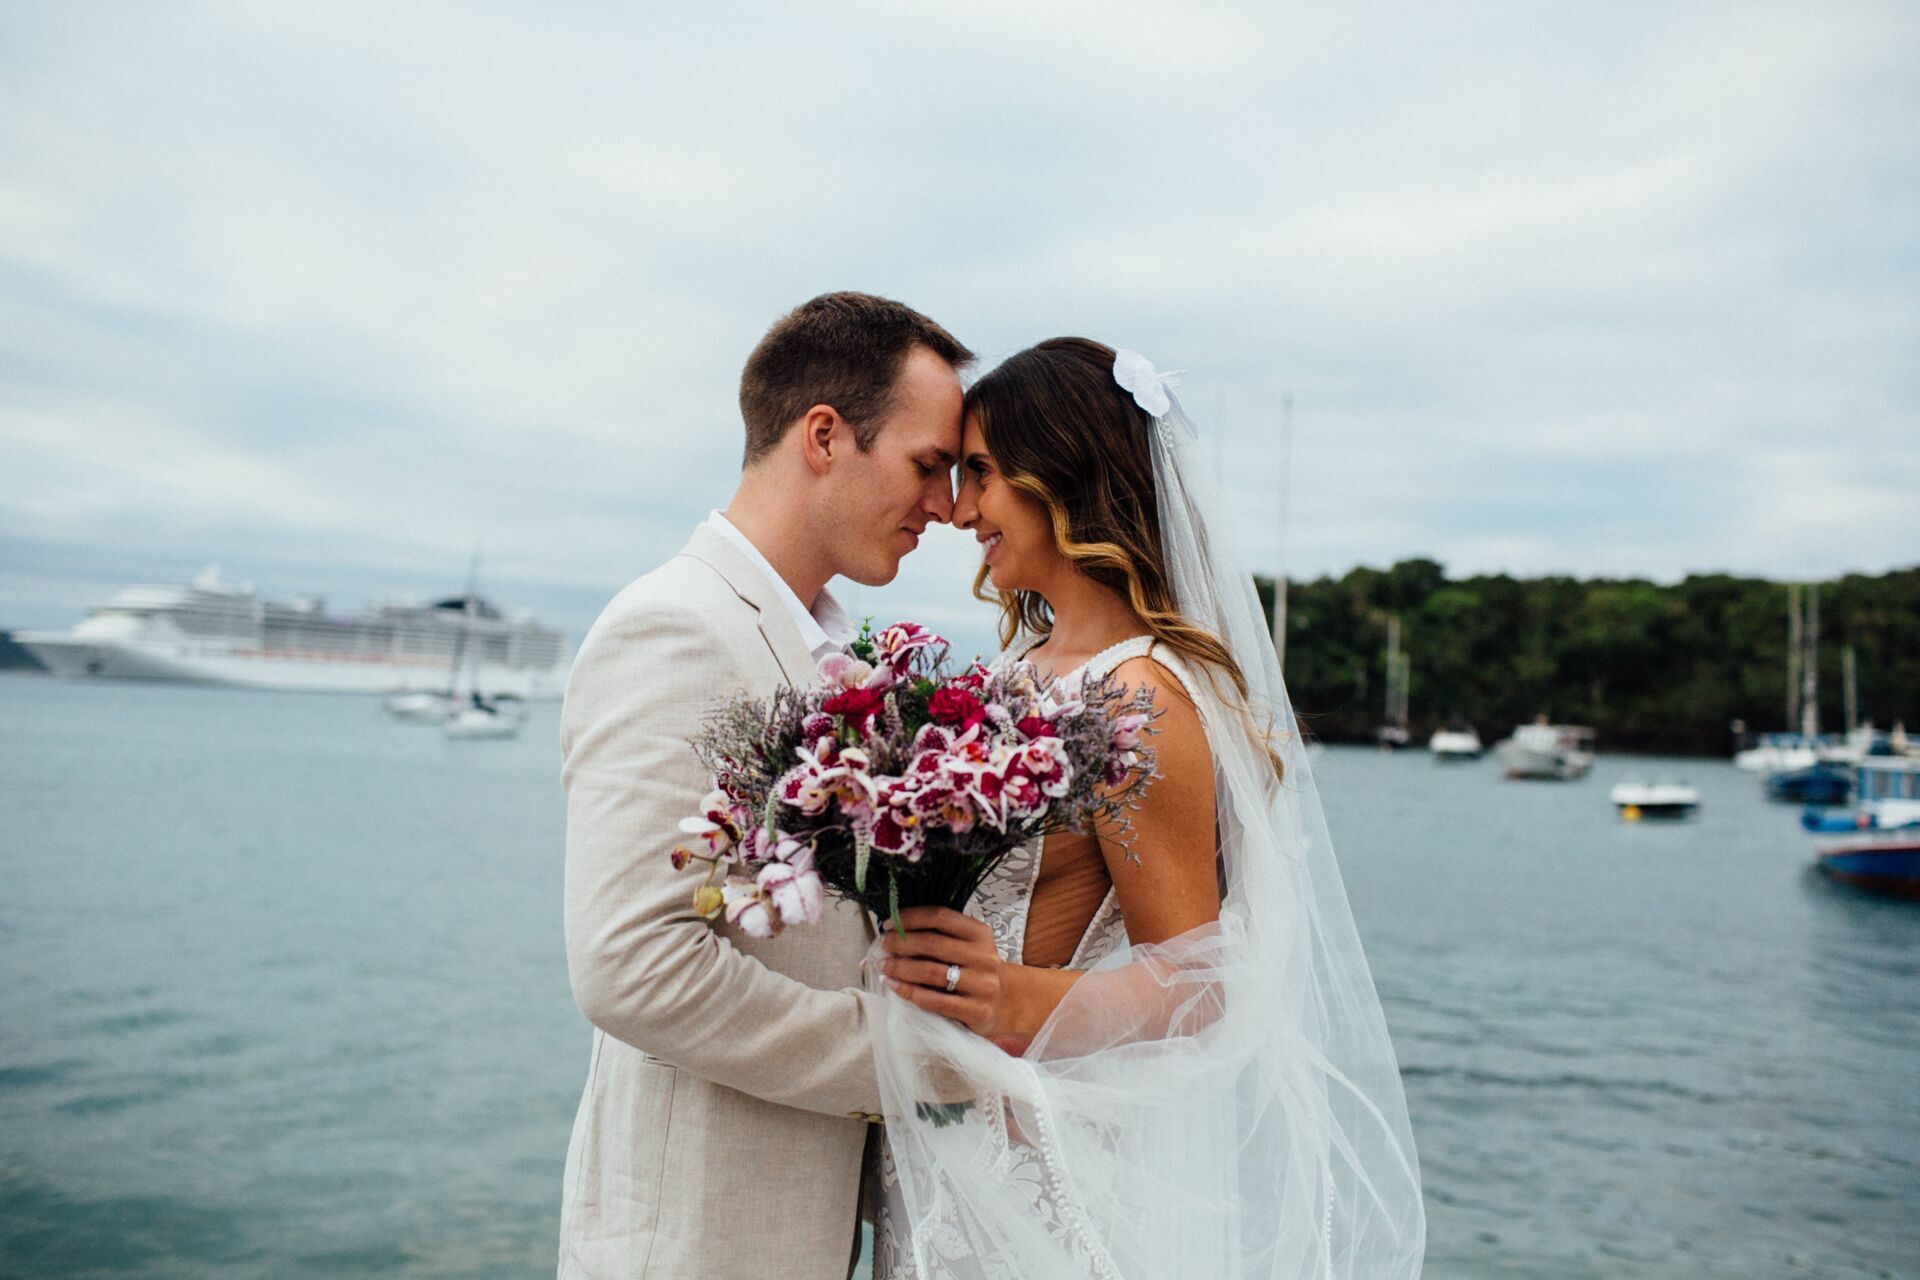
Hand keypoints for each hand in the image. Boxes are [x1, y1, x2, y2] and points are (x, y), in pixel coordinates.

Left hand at [878, 907, 1018, 1038]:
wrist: (1007, 1002)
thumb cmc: (975, 969)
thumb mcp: (967, 946)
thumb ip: (936, 937)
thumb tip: (888, 933)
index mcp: (980, 933)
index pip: (940, 917)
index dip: (910, 918)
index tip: (888, 924)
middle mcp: (984, 956)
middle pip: (932, 944)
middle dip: (900, 943)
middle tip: (882, 946)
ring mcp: (982, 985)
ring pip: (930, 972)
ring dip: (900, 968)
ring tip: (882, 965)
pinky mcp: (976, 1010)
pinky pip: (934, 1000)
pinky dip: (908, 991)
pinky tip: (892, 984)